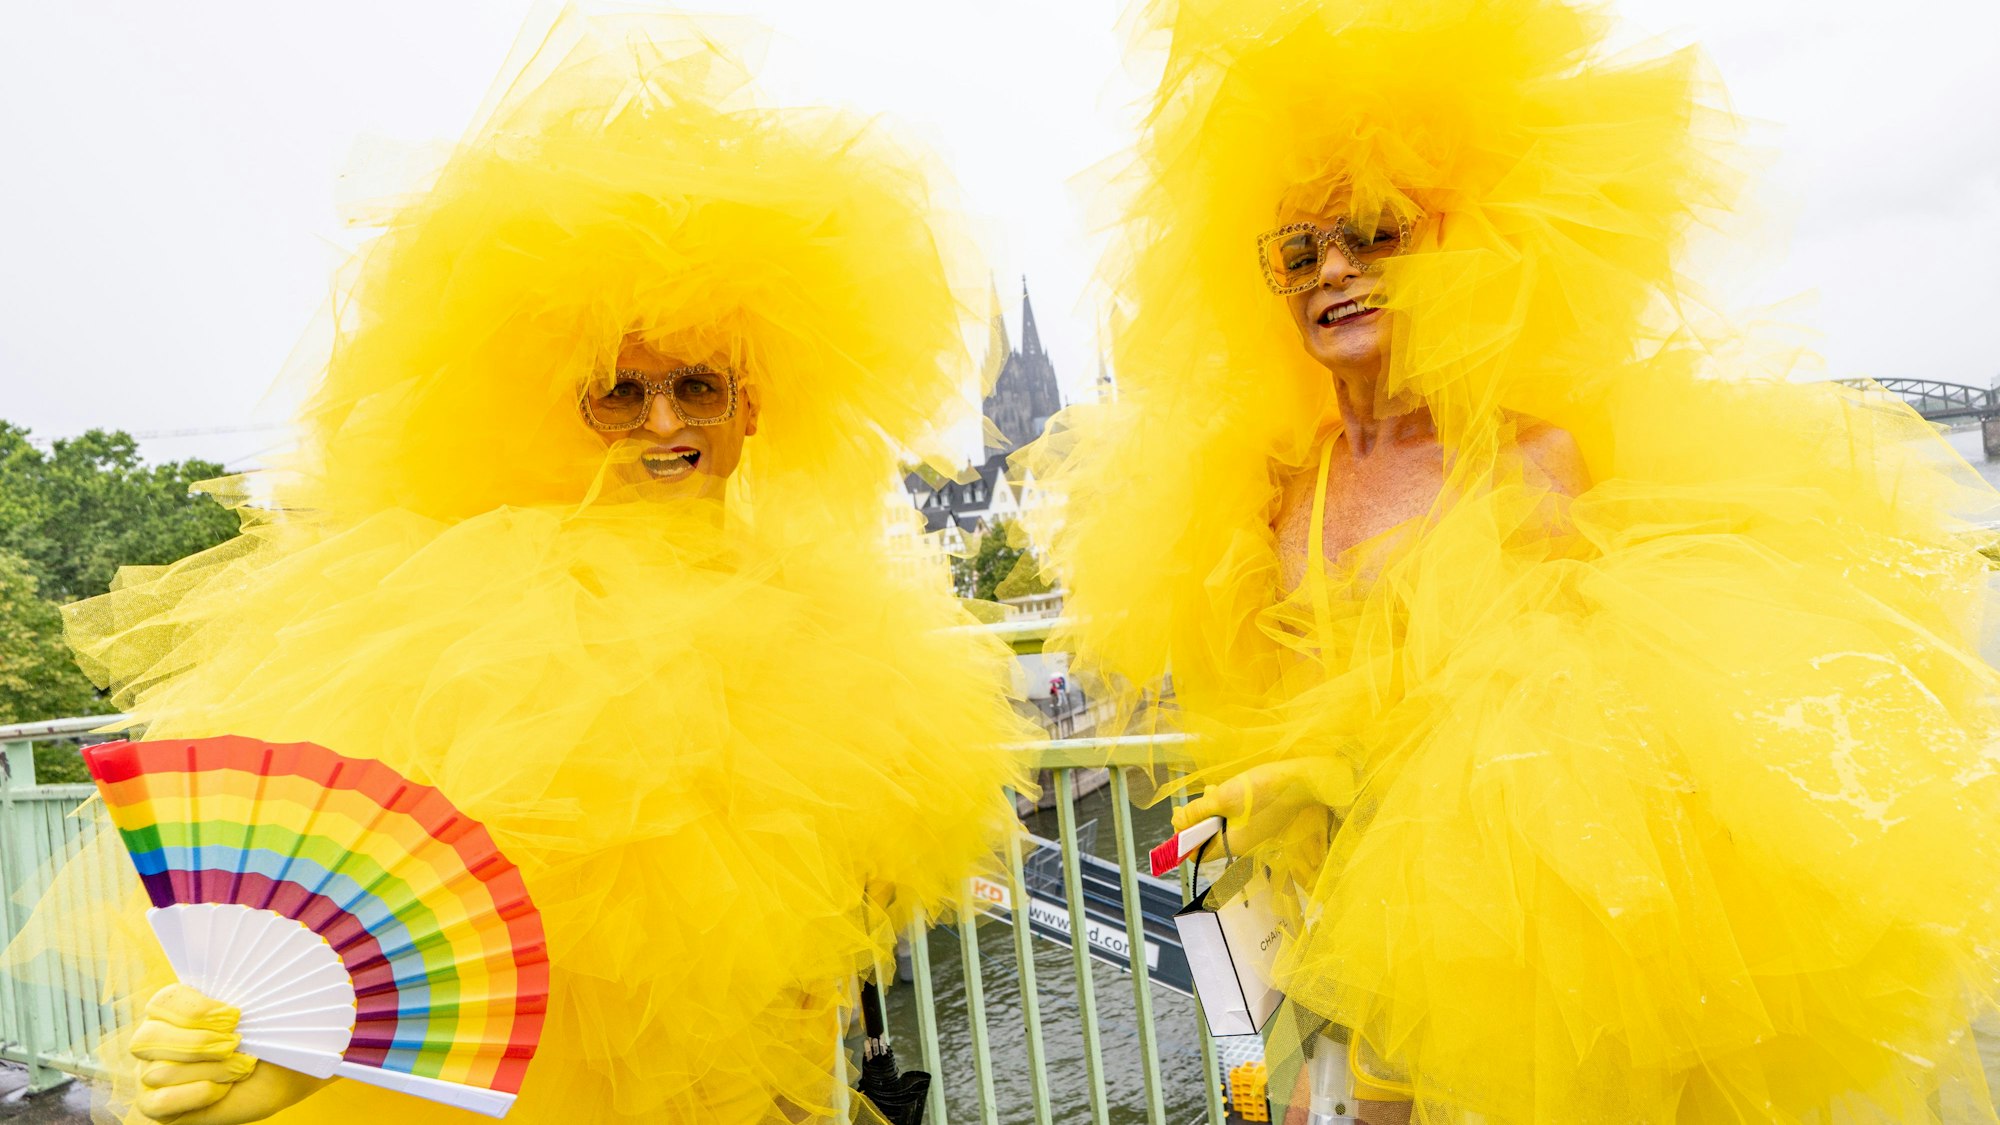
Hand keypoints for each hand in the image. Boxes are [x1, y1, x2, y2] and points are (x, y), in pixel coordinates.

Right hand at [131, 984, 331, 1123]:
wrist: (280, 1076)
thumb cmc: (267, 1038)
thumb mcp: (263, 1010)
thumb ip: (248, 992)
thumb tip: (251, 969)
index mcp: (174, 1007)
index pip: (162, 1001)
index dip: (196, 1011)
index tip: (235, 1017)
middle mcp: (152, 1038)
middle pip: (148, 1038)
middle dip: (199, 1044)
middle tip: (236, 1044)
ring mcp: (148, 1073)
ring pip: (159, 1072)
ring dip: (211, 1070)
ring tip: (241, 1067)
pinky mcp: (154, 1105)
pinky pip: (161, 1102)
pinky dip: (198, 1094)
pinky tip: (224, 1088)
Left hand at [1172, 759, 1343, 886]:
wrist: (1301, 781)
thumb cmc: (1261, 791)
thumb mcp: (1221, 799)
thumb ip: (1196, 813)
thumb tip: (1176, 823)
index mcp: (1231, 845)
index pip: (1198, 854)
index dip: (1184, 839)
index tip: (1180, 819)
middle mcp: (1243, 845)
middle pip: (1210, 838)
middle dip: (1199, 819)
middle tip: (1198, 800)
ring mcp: (1254, 834)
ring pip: (1222, 826)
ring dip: (1213, 809)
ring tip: (1213, 790)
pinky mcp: (1263, 822)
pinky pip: (1237, 819)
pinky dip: (1228, 806)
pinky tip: (1230, 789)